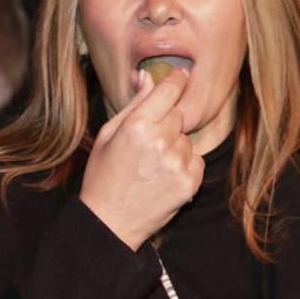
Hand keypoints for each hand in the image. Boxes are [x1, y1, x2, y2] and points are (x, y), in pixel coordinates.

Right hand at [79, 68, 204, 250]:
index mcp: (136, 126)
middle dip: (168, 122)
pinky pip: (196, 161)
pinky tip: (163, 177)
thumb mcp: (108, 135)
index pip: (168, 91)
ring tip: (152, 165)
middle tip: (148, 141)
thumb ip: (133, 104)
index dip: (176, 80)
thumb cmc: (103, 175)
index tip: (180, 76)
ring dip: (176, 146)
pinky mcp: (189, 183)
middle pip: (179, 115)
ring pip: (187, 140)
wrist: (109, 222)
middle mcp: (159, 142)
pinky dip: (184, 166)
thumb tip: (147, 76)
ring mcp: (176, 164)